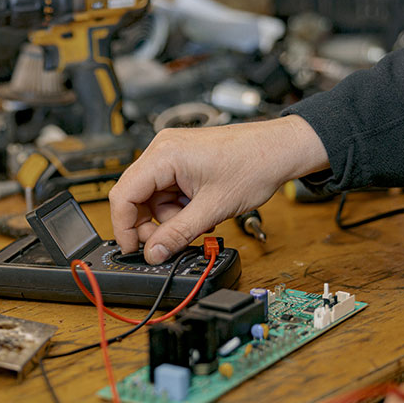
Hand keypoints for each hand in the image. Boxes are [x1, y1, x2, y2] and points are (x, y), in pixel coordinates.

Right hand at [109, 115, 327, 263]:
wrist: (280, 150)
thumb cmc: (254, 164)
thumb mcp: (213, 209)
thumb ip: (178, 233)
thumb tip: (155, 253)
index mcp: (164, 154)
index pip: (124, 194)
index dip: (124, 227)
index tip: (133, 249)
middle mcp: (163, 149)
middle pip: (136, 195)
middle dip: (151, 224)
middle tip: (169, 242)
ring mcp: (173, 152)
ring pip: (154, 196)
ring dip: (170, 217)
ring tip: (198, 221)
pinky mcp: (184, 159)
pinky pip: (169, 190)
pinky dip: (180, 206)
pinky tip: (200, 210)